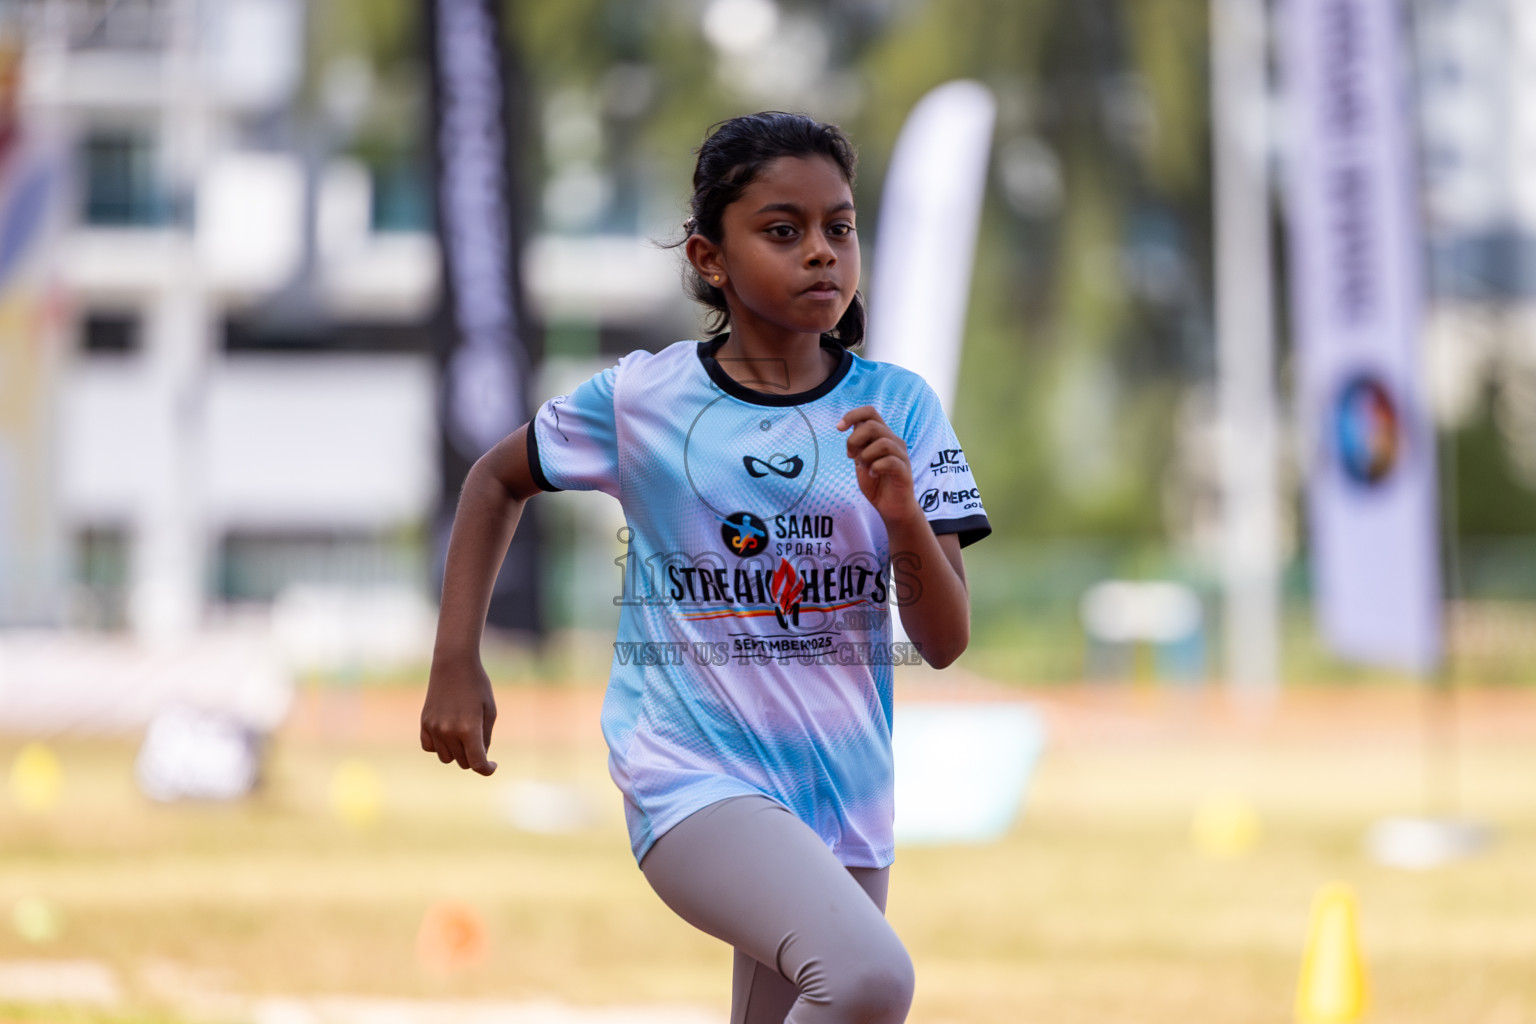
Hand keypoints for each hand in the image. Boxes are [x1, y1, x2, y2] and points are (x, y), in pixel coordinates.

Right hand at [420, 652, 497, 774]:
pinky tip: (448, 734)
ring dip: (457, 753)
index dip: (487, 769)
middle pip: (463, 762)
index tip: (493, 765)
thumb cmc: (477, 685)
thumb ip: (486, 738)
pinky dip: (440, 747)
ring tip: (464, 734)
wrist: (453, 664)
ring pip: (446, 758)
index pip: (477, 763)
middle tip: (480, 741)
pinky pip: (430, 748)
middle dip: (474, 757)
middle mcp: (449, 732)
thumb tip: (479, 759)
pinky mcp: (424, 723)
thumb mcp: (490, 710)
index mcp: (469, 729)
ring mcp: (434, 728)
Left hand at [837, 406, 919, 523]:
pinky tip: (873, 474)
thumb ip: (858, 444)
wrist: (891, 507)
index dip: (852, 415)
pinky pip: (890, 461)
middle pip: (873, 425)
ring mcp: (901, 455)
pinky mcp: (904, 471)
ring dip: (866, 456)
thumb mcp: (861, 460)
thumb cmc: (876, 483)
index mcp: (883, 435)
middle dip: (854, 440)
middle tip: (851, 456)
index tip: (838, 428)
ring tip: (864, 468)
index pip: (870, 412)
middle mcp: (894, 441)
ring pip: (882, 442)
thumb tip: (852, 427)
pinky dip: (876, 467)